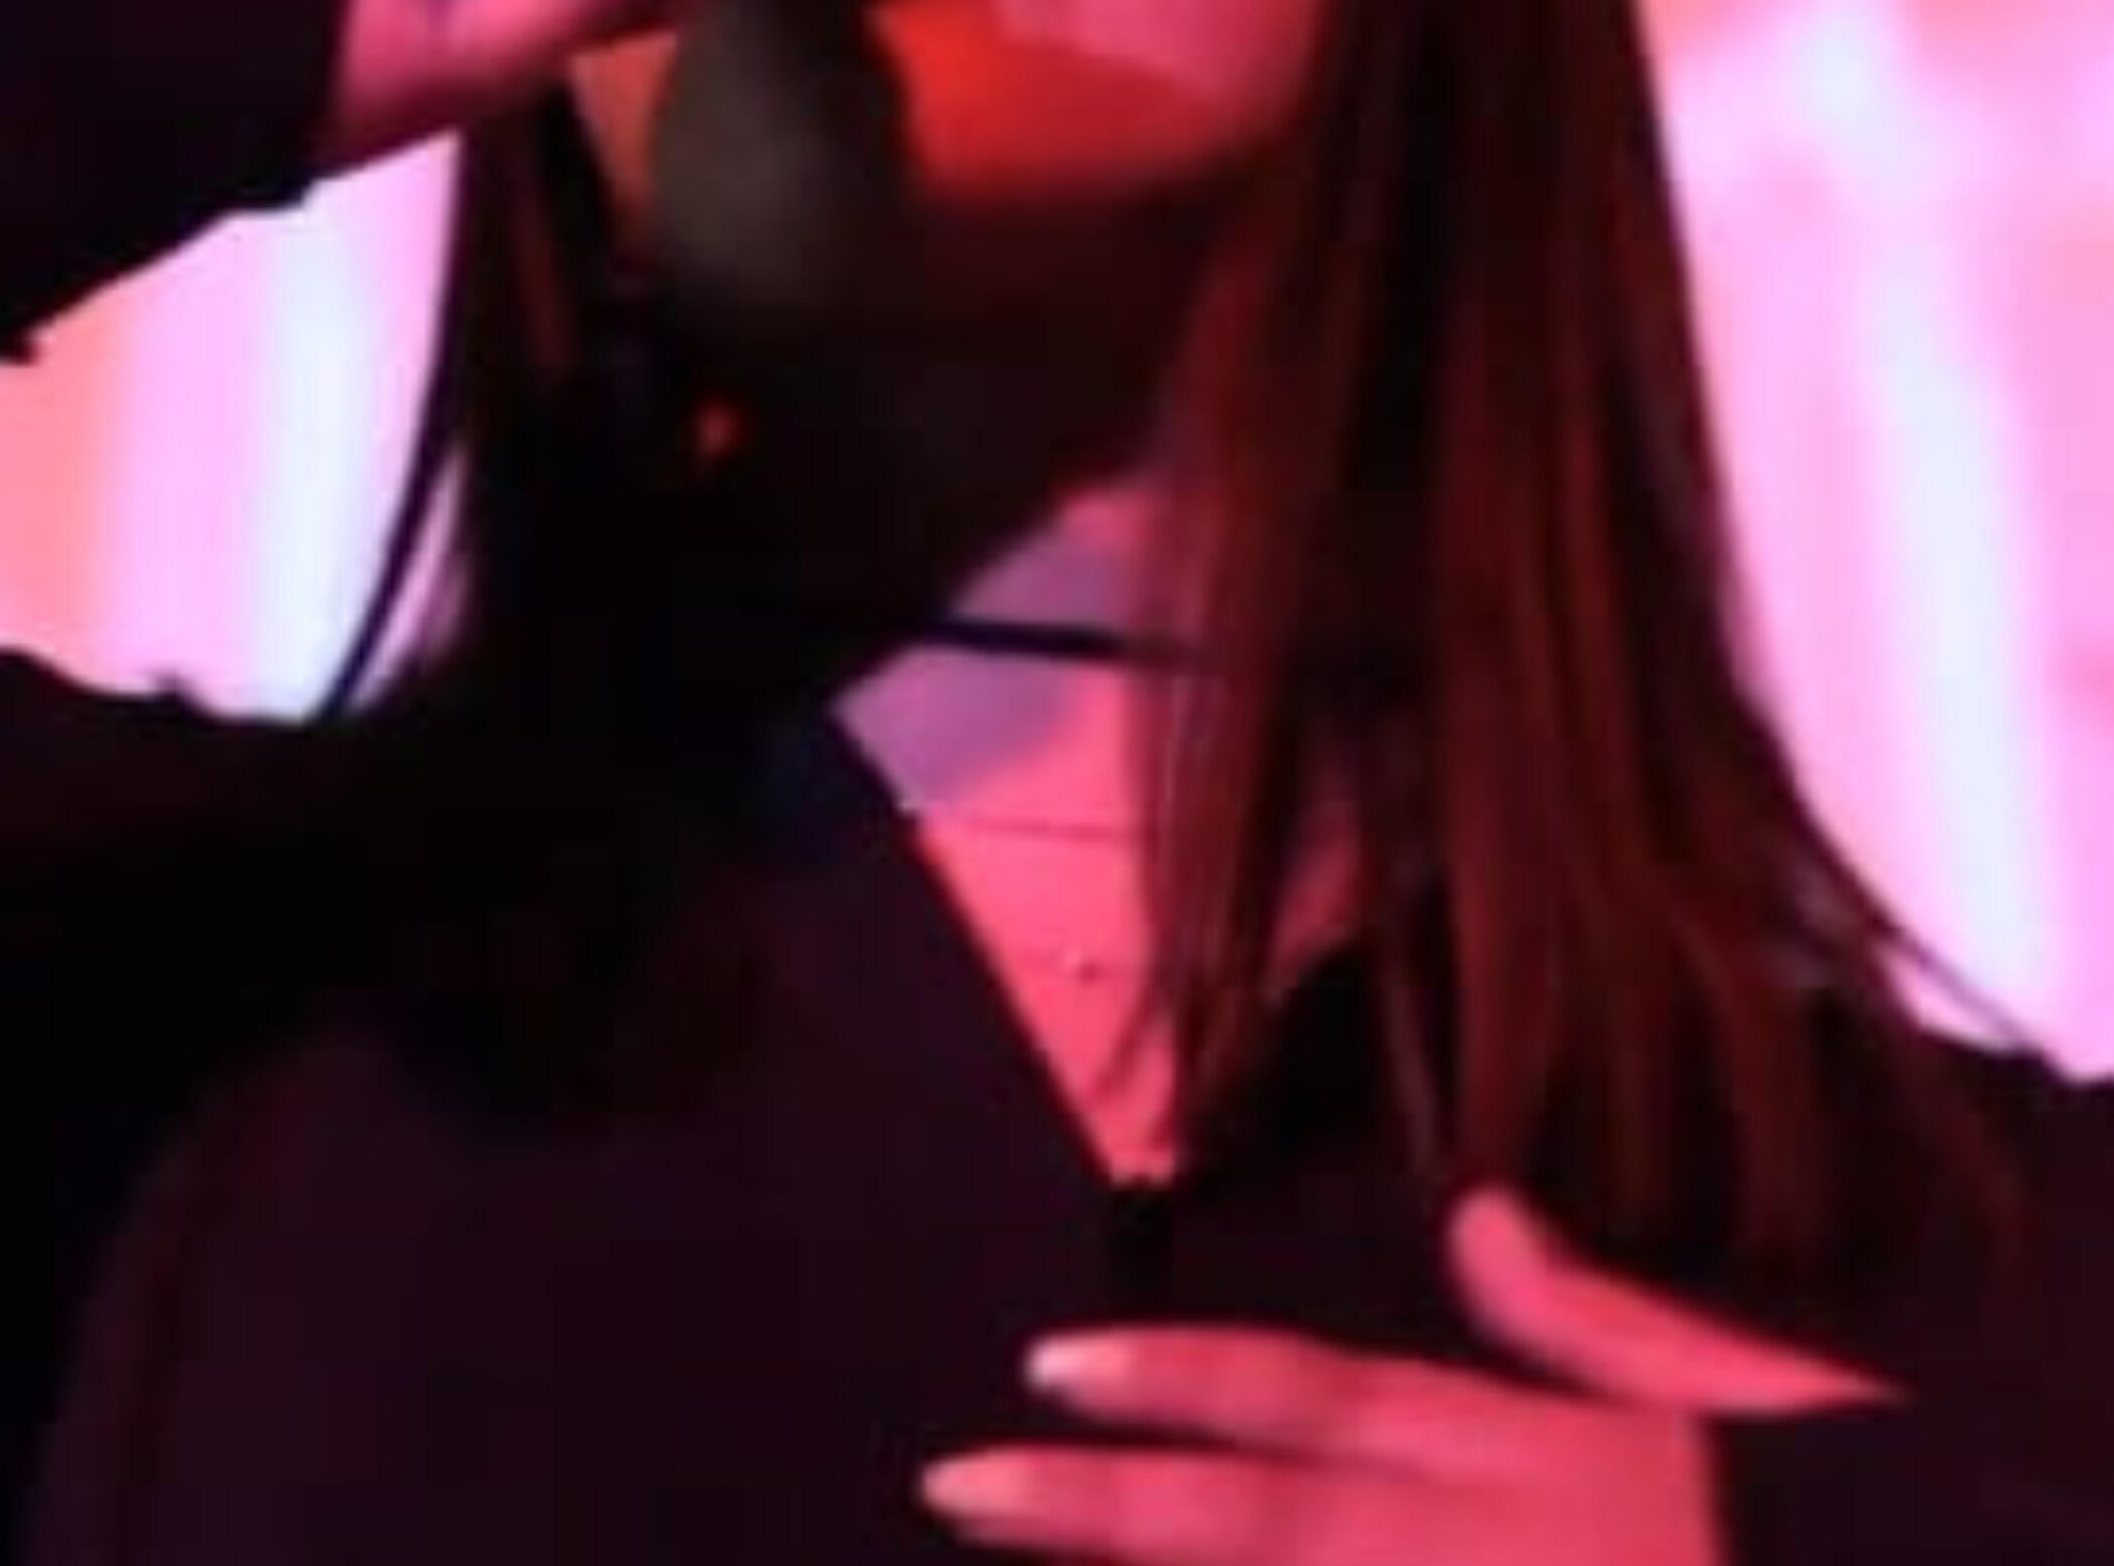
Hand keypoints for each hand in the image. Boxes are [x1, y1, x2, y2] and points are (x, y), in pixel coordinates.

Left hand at [919, 1186, 1887, 1563]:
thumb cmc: (1787, 1529)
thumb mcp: (1714, 1400)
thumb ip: (1583, 1318)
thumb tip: (1485, 1211)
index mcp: (1496, 1461)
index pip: (1300, 1401)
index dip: (1168, 1379)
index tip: (1047, 1364)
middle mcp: (1446, 1555)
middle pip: (1240, 1524)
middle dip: (1091, 1507)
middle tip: (954, 1482)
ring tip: (1003, 1558)